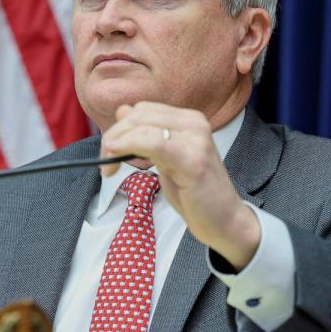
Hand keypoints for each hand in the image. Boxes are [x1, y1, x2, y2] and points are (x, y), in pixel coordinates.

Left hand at [100, 102, 260, 268]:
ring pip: (142, 125)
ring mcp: (196, 139)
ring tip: (110, 167)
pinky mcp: (193, 159)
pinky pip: (153, 143)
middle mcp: (195, 123)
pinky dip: (129, 145)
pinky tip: (116, 157)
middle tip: (106, 161)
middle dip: (114, 136)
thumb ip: (148, 135)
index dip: (119, 128)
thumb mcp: (166, 158)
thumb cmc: (195, 193)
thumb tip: (123, 110)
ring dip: (117, 144)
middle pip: (138, 115)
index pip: (142, 110)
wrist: (224, 221)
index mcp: (189, 119)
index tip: (109, 151)